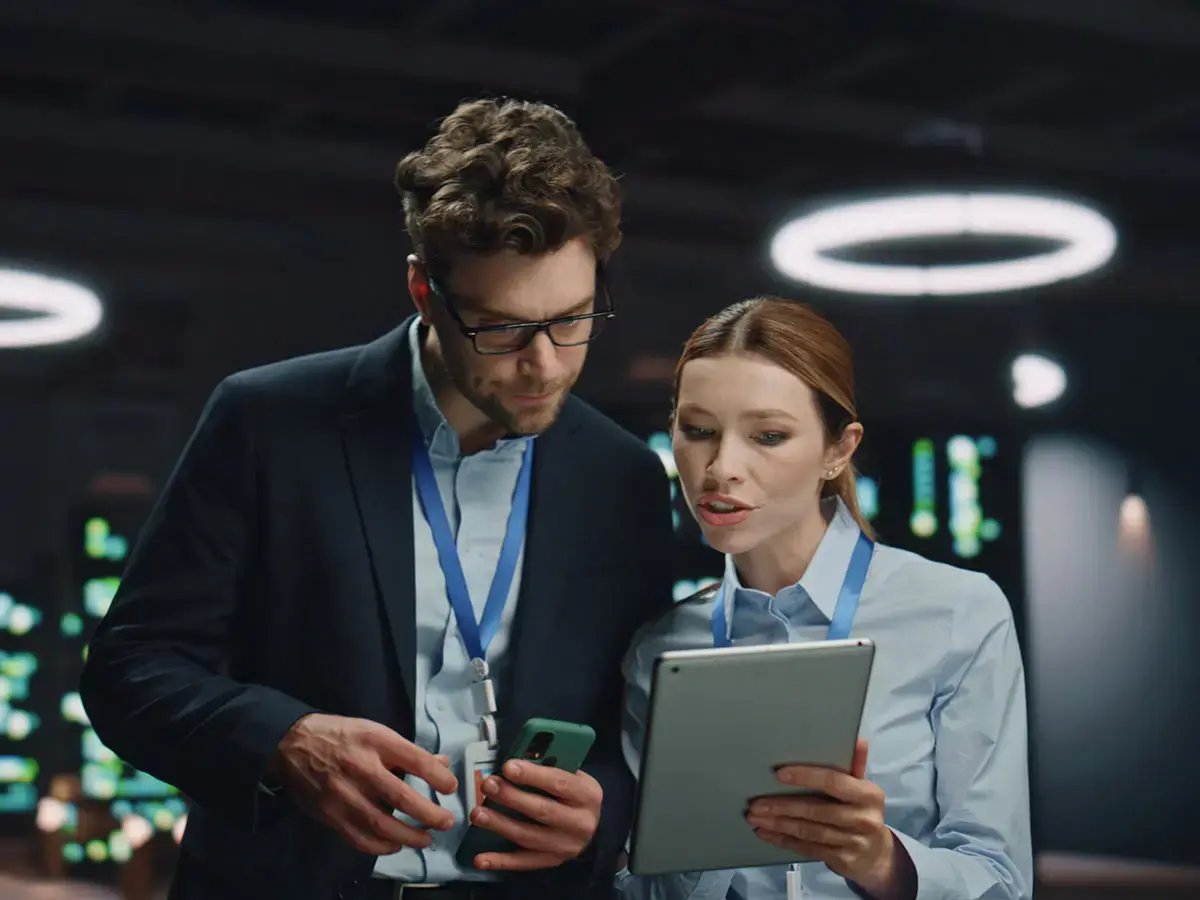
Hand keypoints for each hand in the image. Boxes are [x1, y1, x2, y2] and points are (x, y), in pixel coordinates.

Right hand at [271, 713, 457, 855]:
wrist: (293, 744)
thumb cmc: (341, 735)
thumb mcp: (376, 731)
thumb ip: (408, 751)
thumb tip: (442, 764)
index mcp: (376, 741)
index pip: (416, 761)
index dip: (439, 778)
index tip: (451, 788)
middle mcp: (360, 768)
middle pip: (402, 797)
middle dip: (430, 814)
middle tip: (447, 822)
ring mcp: (343, 794)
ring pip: (382, 824)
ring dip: (410, 836)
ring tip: (426, 839)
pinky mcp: (330, 814)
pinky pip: (359, 838)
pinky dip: (381, 846)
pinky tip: (396, 844)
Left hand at [467, 759, 602, 871]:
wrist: (589, 825)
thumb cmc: (574, 793)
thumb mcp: (573, 775)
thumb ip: (549, 767)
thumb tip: (516, 759)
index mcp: (587, 794)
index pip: (559, 783)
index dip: (532, 775)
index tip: (507, 767)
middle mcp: (580, 823)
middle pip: (542, 810)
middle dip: (511, 797)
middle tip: (488, 785)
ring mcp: (565, 846)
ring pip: (528, 836)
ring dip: (500, 825)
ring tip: (477, 814)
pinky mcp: (551, 862)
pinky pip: (522, 863)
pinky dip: (500, 861)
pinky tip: (480, 859)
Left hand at [745, 740, 896, 893]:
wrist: (877, 855)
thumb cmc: (862, 812)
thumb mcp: (862, 788)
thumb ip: (855, 765)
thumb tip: (858, 740)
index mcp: (868, 795)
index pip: (834, 782)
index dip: (806, 777)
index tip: (779, 774)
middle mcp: (863, 819)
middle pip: (816, 810)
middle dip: (782, 806)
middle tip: (756, 803)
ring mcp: (853, 842)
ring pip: (809, 831)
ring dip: (778, 824)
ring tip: (755, 817)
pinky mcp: (842, 860)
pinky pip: (808, 848)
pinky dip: (784, 841)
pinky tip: (767, 833)